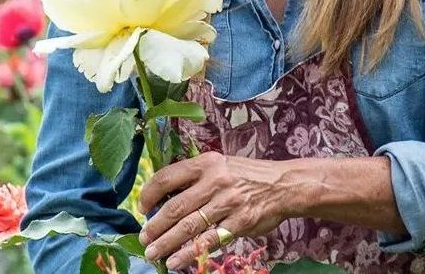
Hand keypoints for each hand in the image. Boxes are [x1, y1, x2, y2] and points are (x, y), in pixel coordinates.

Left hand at [137, 151, 293, 269]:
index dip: (150, 193)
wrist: (282, 185)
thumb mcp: (220, 165)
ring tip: (153, 253)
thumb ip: (196, 177)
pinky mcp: (238, 222)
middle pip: (175, 206)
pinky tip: (176, 261)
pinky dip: (189, 253)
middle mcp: (215, 181)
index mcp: (207, 163)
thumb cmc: (246, 175)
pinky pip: (209, 241)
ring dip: (167, 242)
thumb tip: (164, 197)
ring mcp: (227, 203)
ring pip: (189, 226)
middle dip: (155, 225)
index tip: (142, 208)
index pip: (168, 176)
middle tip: (144, 237)